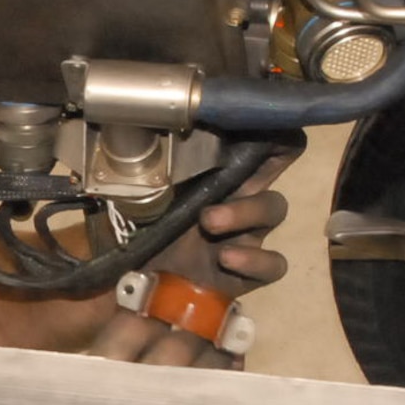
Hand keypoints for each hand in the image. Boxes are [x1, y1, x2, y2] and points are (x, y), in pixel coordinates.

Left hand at [83, 133, 305, 371]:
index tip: (261, 118)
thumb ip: (157, 169)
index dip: (268, 126)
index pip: (250, 140)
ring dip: (247, 210)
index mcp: (214, 175)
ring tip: (210, 223)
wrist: (130, 285)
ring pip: (274, 208)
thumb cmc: (137, 232)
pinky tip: (227, 259)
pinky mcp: (245, 274)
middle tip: (216, 172)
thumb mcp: (143, 194)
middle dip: (265, 161)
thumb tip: (156, 130)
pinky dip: (254, 260)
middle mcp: (235, 198)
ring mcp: (244, 235)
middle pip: (273, 166)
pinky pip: (272, 265)